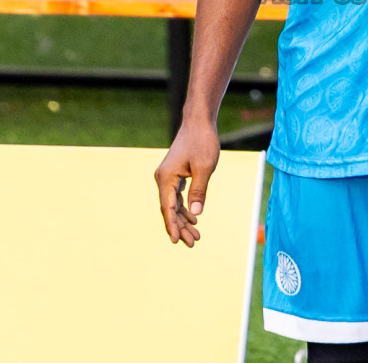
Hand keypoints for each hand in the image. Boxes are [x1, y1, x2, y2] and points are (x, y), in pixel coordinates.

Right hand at [154, 120, 220, 246]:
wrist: (198, 123)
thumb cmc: (202, 142)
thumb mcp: (204, 167)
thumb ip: (199, 190)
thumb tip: (196, 213)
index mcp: (166, 178)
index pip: (167, 208)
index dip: (172, 226)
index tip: (177, 241)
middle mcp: (163, 179)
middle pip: (169, 209)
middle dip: (180, 227)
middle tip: (192, 244)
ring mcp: (168, 177)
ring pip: (173, 205)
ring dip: (183, 220)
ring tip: (195, 236)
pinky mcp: (174, 175)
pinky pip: (176, 197)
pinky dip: (184, 209)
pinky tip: (193, 219)